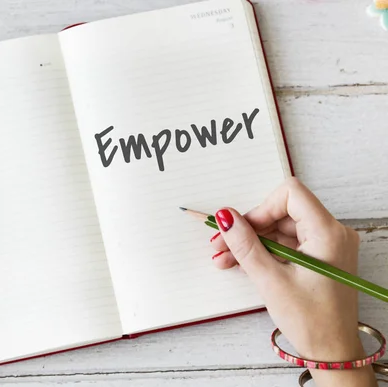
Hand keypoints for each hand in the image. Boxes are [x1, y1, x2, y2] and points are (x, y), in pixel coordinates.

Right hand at [210, 177, 376, 386]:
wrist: (331, 352)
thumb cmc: (312, 321)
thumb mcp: (270, 280)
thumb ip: (245, 244)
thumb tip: (226, 217)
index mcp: (327, 233)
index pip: (290, 194)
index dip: (261, 208)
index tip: (241, 228)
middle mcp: (331, 233)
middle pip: (282, 212)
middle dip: (249, 228)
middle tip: (221, 244)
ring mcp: (326, 245)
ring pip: (280, 229)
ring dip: (252, 242)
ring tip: (226, 258)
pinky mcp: (319, 257)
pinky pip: (286, 244)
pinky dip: (264, 252)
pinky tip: (241, 263)